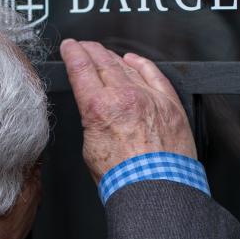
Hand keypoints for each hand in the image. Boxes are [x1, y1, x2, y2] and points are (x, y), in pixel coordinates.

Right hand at [59, 38, 196, 182]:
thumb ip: (92, 121)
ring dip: (113, 57)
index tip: (70, 47)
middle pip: (103, 62)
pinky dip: (141, 64)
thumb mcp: (90, 148)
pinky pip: (154, 74)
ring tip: (104, 53)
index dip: (73, 53)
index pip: (81, 68)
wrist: (157, 191)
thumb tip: (95, 112)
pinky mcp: (169, 104)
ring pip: (127, 66)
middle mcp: (124, 97)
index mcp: (99, 108)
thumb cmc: (125, 179)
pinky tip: (134, 60)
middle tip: (84, 46)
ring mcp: (149, 98)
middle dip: (91, 51)